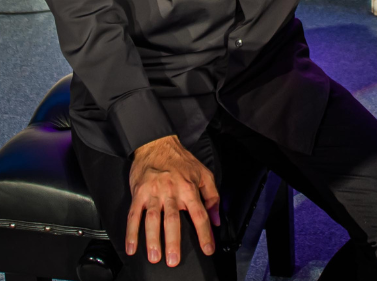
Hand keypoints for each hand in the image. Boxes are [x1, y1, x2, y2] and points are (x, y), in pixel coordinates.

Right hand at [126, 135, 220, 266]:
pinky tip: (132, 247)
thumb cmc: (182, 161)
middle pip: (173, 219)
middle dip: (173, 241)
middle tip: (173, 260)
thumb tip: (217, 219)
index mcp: (189, 188)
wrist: (157, 144)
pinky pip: (134, 215)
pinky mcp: (139, 193)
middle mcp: (172, 191)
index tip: (208, 249)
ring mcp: (153, 193)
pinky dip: (131, 232)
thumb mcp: (204, 174)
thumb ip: (212, 196)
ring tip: (154, 256)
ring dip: (152, 239)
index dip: (205, 233)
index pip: (200, 214)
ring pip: (152, 219)